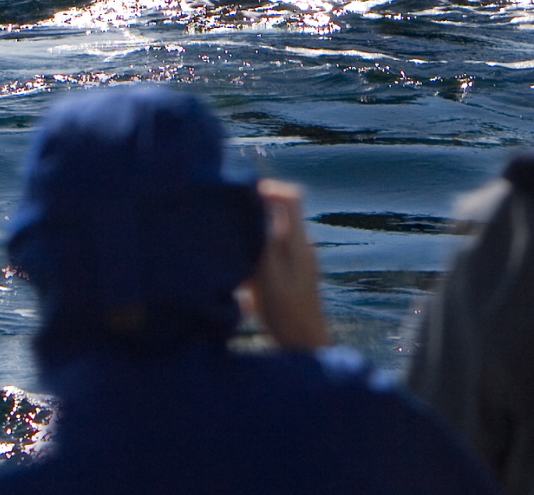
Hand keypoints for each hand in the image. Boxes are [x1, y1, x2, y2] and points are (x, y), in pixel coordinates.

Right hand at [241, 178, 330, 350]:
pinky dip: (256, 256)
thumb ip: (262, 241)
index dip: (268, 189)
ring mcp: (299, 260)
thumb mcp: (267, 275)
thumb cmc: (285, 312)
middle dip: (255, 212)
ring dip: (253, 236)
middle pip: (281, 213)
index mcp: (298, 241)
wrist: (304, 344)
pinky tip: (241, 276)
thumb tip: (256, 208)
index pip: (292, 197)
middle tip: (229, 220)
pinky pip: (273, 253)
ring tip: (231, 248)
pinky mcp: (293, 275)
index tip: (242, 193)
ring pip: (274, 234)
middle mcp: (302, 246)